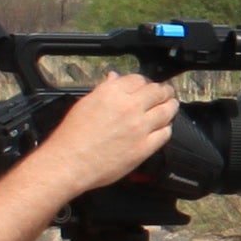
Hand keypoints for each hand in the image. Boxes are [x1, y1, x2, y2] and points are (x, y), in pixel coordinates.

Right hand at [28, 70, 184, 192]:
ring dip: (170, 106)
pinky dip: (166, 128)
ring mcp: (139, 127)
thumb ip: (104, 89)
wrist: (70, 162)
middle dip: (164, 91)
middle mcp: (129, 106)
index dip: (145, 82)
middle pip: (158, 92)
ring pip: (166, 111)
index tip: (146, 86)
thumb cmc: (72, 136)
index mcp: (113, 93)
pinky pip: (164, 134)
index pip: (139, 79)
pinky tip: (164, 128)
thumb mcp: (85, 103)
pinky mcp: (144, 147)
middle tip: (167, 93)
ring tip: (171, 105)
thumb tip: (115, 79)